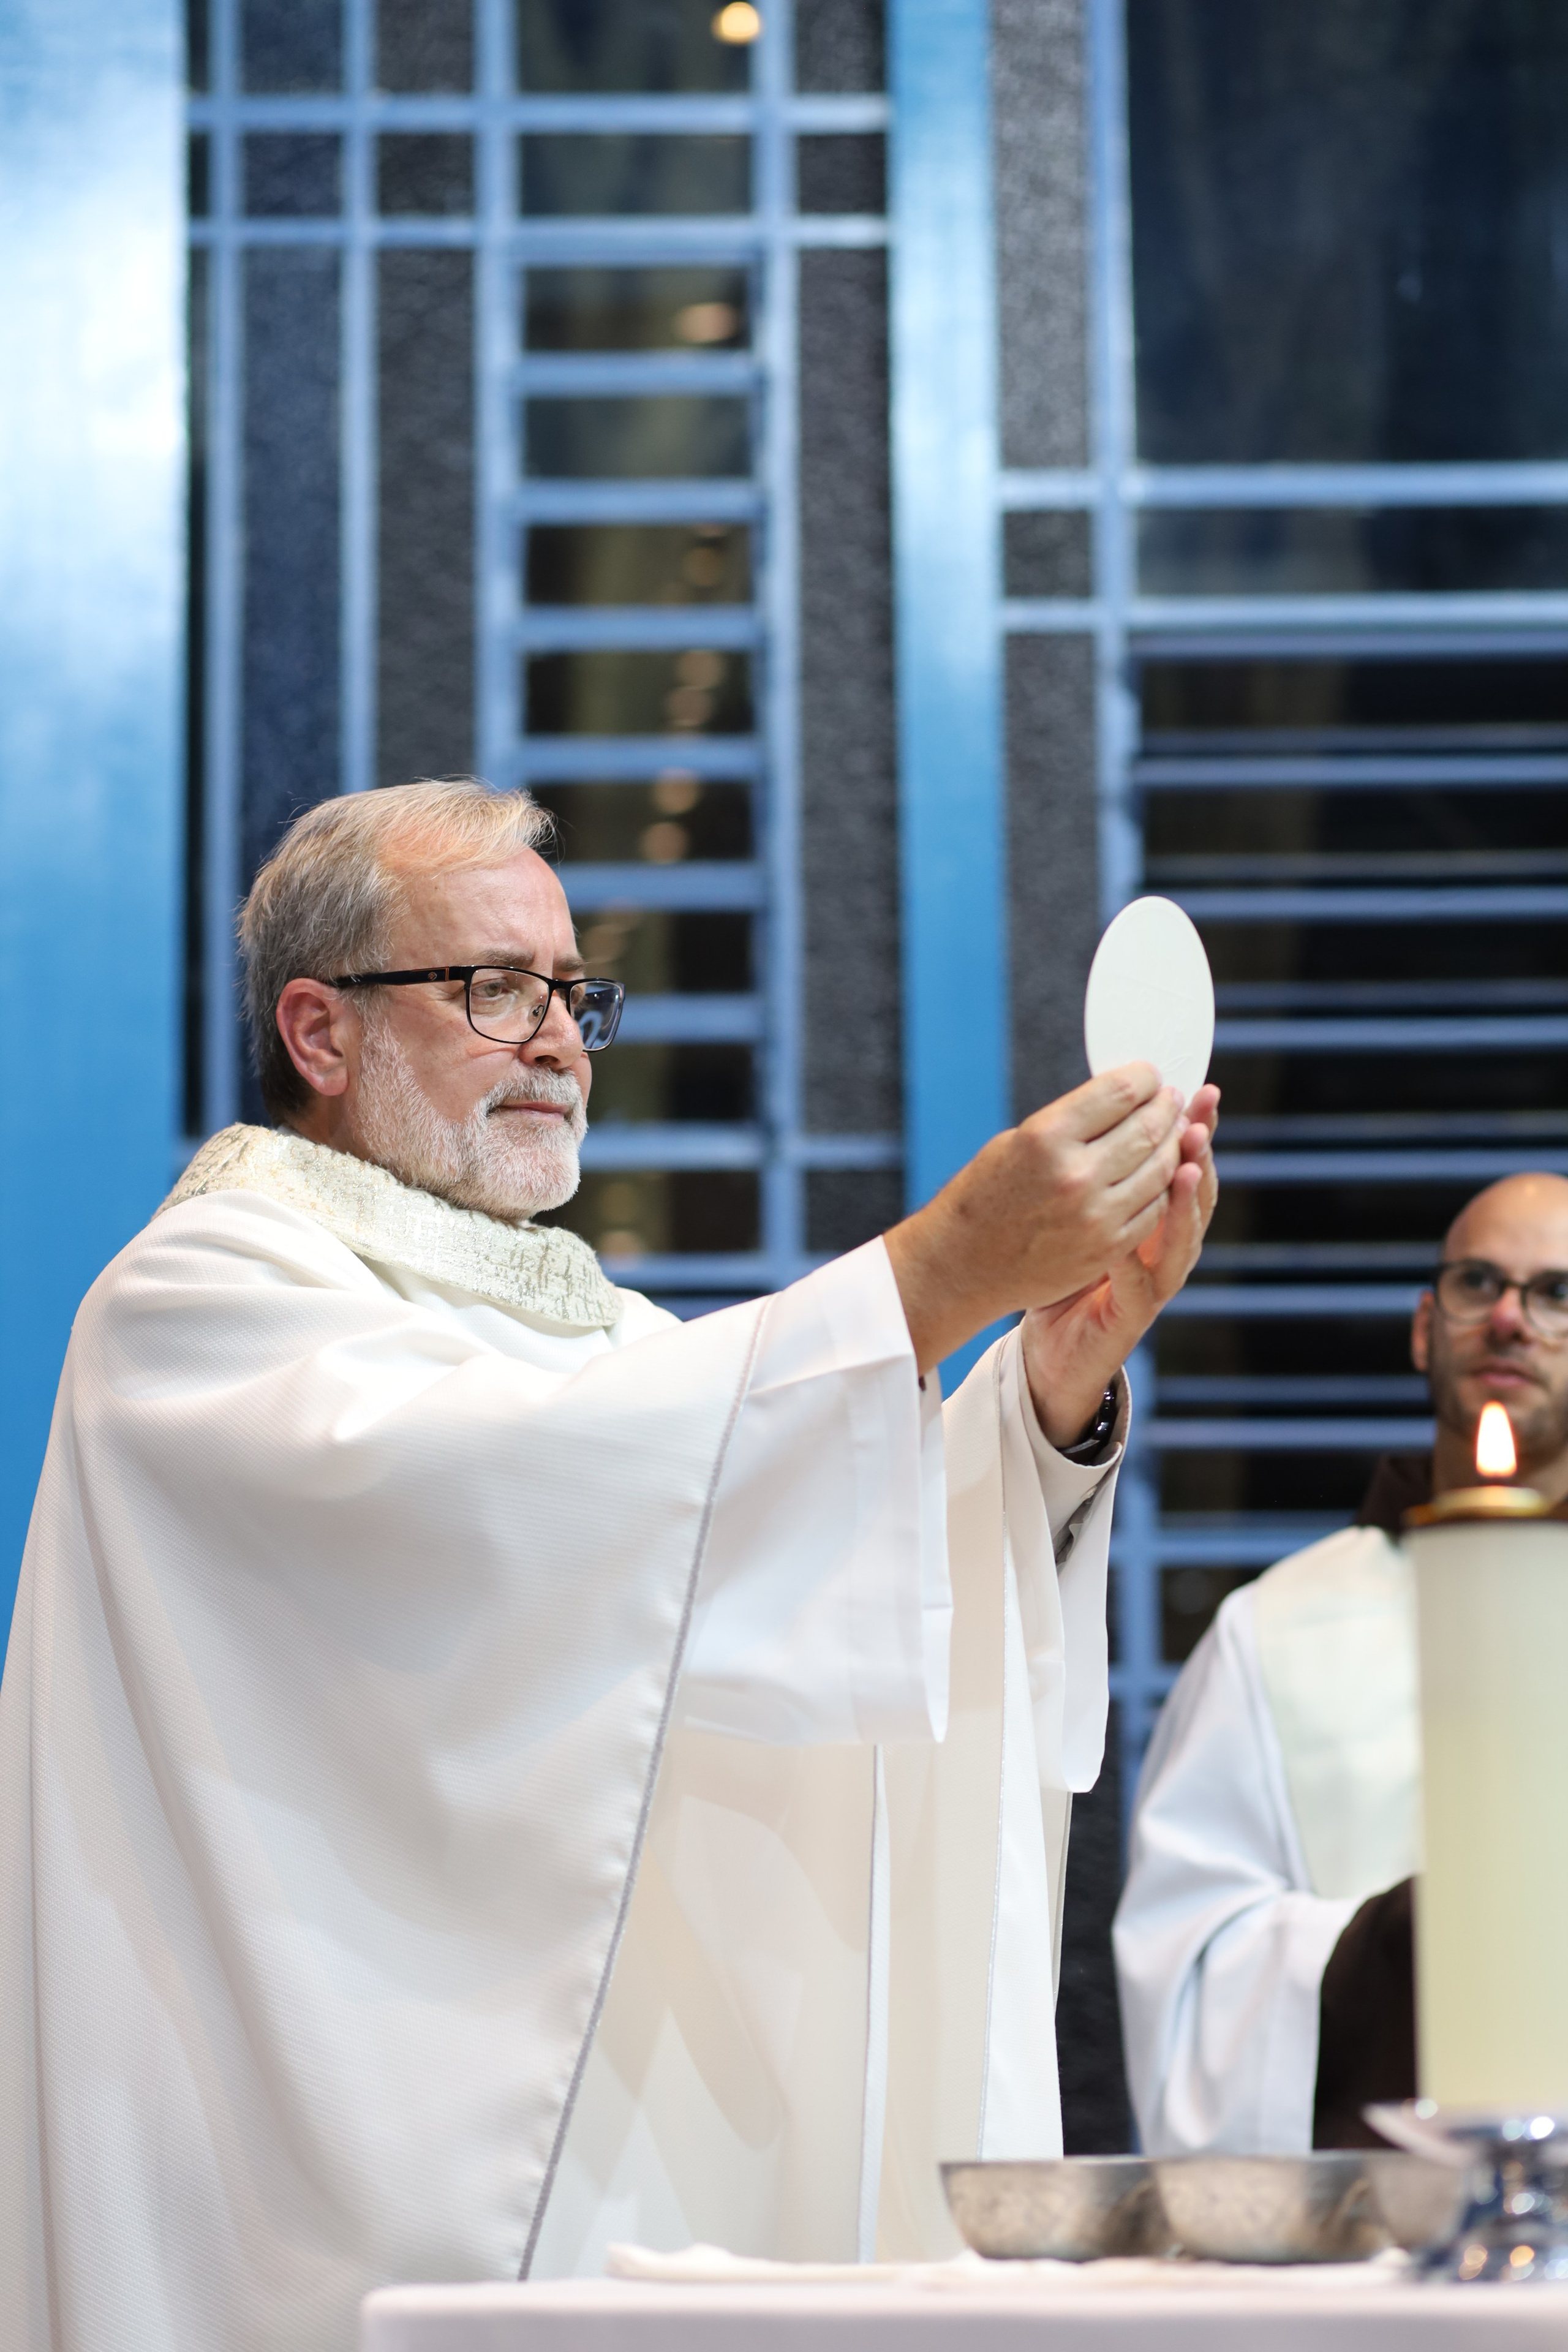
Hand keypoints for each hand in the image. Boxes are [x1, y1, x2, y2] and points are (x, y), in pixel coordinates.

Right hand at [883, 1064, 1188, 1375]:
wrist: (964, 1264)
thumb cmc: (986, 1195)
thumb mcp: (1018, 1140)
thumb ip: (1073, 1120)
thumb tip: (1126, 1098)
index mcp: (1046, 1137)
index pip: (1121, 1092)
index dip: (1145, 1078)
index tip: (1150, 1077)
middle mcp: (1075, 1175)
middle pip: (1147, 1128)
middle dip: (1165, 1108)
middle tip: (1169, 1100)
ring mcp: (1095, 1216)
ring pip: (1161, 1168)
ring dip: (1173, 1145)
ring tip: (1171, 1133)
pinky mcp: (1106, 1248)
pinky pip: (1154, 1209)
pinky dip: (1163, 1187)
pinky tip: (1160, 1174)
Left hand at [1022, 1084, 1219, 1443]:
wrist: (1052, 1347)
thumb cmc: (1061, 1270)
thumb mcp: (1080, 1211)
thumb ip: (1097, 1169)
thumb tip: (1102, 1104)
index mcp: (1157, 1215)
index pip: (1187, 1163)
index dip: (1197, 1130)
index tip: (1199, 1091)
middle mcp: (1166, 1247)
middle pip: (1197, 1196)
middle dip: (1200, 1155)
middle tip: (1195, 1120)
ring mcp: (1155, 1282)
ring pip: (1183, 1239)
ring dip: (1184, 1203)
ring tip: (1185, 1167)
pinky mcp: (1134, 1314)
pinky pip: (1139, 1282)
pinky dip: (1133, 1257)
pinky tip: (1127, 1234)